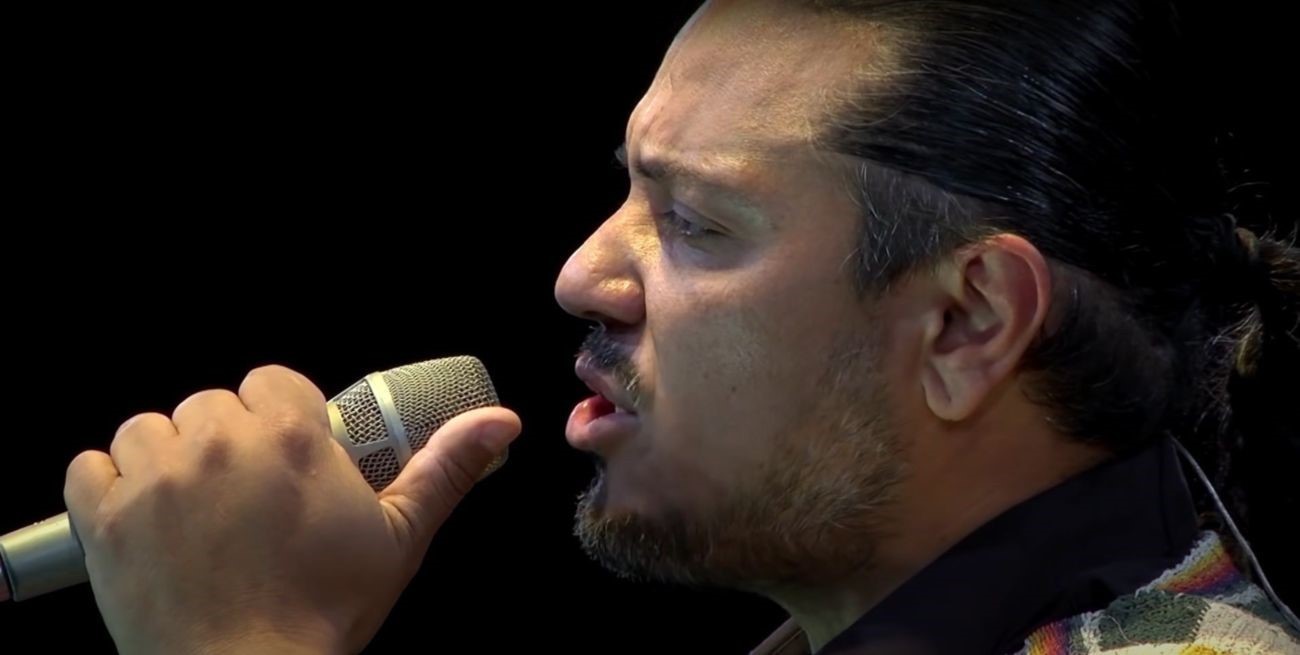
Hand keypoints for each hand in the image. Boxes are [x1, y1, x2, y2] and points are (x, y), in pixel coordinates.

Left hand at [63, 365, 520, 654]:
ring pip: (149, 428)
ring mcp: (155, 478)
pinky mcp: (105, 517)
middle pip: (210, 404)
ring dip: (167, 458)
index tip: (285, 456)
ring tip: (195, 508)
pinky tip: (143, 516)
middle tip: (246, 496)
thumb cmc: (323, 612)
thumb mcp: (401, 537)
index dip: (279, 417)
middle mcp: (217, 443)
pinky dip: (109, 485)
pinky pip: (90, 466)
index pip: (271, 381)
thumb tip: (500, 423)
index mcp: (289, 435)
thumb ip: (447, 467)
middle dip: (226, 441)